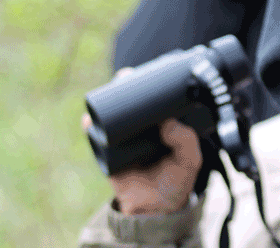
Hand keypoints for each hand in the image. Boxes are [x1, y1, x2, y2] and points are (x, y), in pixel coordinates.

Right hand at [83, 68, 202, 215]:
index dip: (151, 83)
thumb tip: (168, 122)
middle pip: (130, 101)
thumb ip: (186, 141)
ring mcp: (123, 139)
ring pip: (111, 114)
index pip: (155, 99)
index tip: (149, 69)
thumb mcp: (189, 160)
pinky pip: (95, 136)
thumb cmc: (175, 182)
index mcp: (163, 126)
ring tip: (109, 91)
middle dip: (125, 85)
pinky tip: (90, 118)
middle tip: (125, 76)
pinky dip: (90, 126)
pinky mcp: (107, 153)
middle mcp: (142, 129)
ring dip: (106, 100)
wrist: (154, 211)